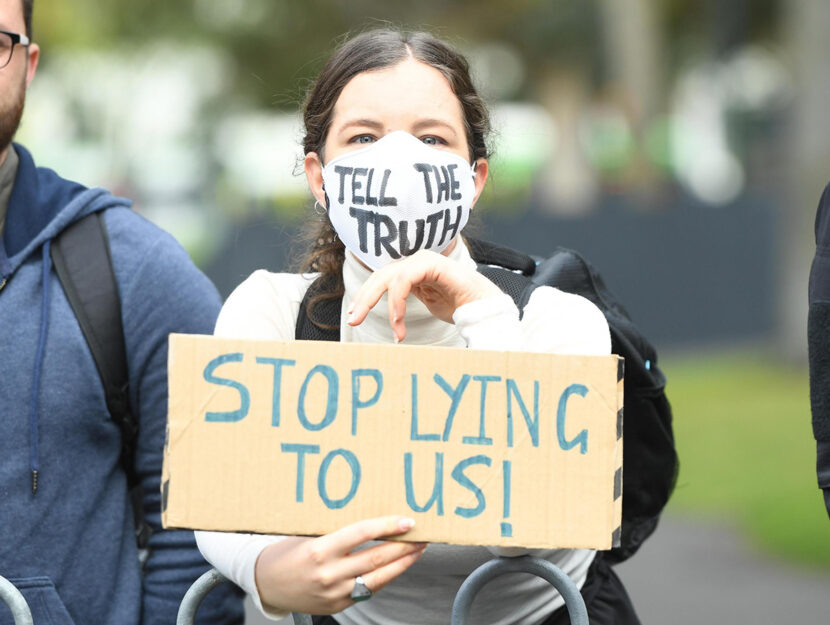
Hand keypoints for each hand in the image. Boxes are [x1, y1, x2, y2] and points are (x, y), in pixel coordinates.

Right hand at [254, 516, 425, 614]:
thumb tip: (371, 510)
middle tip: (422, 535)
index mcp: (319, 550)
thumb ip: (335, 527)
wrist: (267, 583)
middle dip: (404, 546)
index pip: (361, 534)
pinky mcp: (338, 606)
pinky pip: (369, 589)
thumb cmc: (288, 550)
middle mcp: (328, 574)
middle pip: (375, 558)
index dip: (387, 526)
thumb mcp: (307, 533)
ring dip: (402, 563)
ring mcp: (334, 593)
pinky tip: (397, 566)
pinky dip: (386, 577)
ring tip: (418, 550)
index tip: (407, 521)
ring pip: (378, 577)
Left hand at [348, 249, 502, 341]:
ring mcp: (423, 260)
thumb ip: (406, 304)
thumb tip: (387, 322)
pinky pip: (404, 279)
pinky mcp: (431, 263)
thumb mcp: (425, 305)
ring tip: (395, 330)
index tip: (353, 317)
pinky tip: (399, 320)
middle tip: (353, 320)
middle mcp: (414, 263)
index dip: (364, 297)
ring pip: (390, 278)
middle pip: (379, 276)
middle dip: (364, 299)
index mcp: (410, 271)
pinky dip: (398, 300)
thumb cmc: (458, 307)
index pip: (380, 280)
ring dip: (387, 307)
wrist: (484, 307)